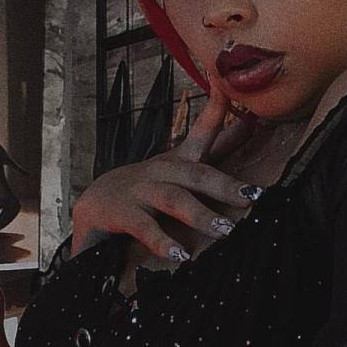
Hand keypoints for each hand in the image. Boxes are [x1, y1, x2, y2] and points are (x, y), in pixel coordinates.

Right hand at [71, 64, 258, 259]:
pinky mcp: (122, 212)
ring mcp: (140, 190)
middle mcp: (162, 171)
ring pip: (174, 200)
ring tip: (225, 231)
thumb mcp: (183, 167)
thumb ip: (217, 147)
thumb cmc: (149, 187)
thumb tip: (252, 124)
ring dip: (200, 216)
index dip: (219, 111)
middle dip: (225, 185)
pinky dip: (163, 242)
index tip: (232, 91)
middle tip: (252, 197)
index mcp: (179, 161)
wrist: (94, 205)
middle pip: (196, 174)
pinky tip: (180, 256)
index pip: (203, 132)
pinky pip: (145, 228)